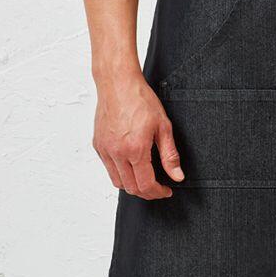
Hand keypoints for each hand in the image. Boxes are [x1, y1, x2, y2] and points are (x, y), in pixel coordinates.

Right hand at [93, 72, 184, 198]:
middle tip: (158, 187)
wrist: (118, 83)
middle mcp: (117, 153)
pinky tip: (130, 164)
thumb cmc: (140, 99)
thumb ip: (170, 155)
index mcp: (135, 150)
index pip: (146, 185)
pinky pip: (108, 168)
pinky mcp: (98, 145)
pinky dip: (120, 172)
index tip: (166, 190)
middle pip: (131, 188)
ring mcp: (105, 150)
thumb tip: (177, 176)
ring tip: (145, 178)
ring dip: (132, 185)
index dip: (158, 192)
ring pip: (117, 181)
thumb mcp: (163, 126)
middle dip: (146, 192)